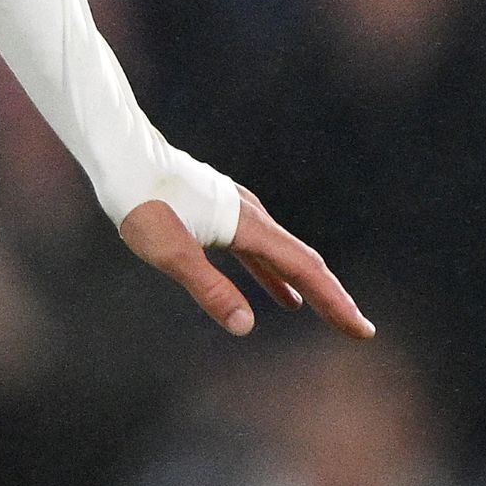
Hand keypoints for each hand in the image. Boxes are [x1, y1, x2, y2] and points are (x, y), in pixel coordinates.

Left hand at [120, 190, 373, 339]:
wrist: (123, 154)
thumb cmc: (141, 202)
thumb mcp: (169, 252)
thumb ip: (208, 288)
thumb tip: (246, 326)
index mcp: (248, 227)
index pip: (305, 270)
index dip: (335, 302)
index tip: (362, 331)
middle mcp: (253, 217)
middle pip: (305, 263)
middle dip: (333, 298)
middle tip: (360, 331)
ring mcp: (240, 214)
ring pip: (286, 257)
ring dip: (310, 288)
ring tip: (332, 316)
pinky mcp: (223, 215)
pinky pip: (262, 254)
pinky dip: (277, 276)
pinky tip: (283, 296)